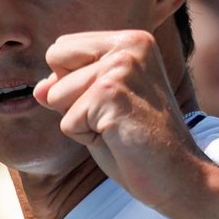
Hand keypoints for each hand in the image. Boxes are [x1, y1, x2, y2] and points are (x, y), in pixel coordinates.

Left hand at [34, 29, 209, 218]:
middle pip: (54, 61)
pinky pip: (67, 122)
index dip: (74, 85)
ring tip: (119, 130)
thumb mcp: (100, 109)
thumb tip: (38, 88)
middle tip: (114, 118)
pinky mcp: (111, 94)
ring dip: (81, 123)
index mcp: (131, 41)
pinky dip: (87, 139)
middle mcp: (129, 45)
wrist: (180, 177)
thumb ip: (70, 90)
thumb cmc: (141, 146)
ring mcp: (121, 67)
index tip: (113, 105)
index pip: (62, 48)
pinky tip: (120, 140)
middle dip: (71, 98)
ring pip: (56, 95)